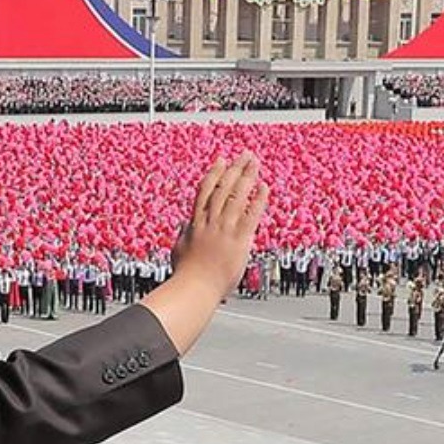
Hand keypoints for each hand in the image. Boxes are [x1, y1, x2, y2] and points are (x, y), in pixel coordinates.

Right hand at [171, 153, 267, 297]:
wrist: (195, 287)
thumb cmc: (186, 274)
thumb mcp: (179, 249)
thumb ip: (184, 235)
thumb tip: (184, 226)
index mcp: (196, 222)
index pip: (205, 191)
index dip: (214, 174)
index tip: (221, 161)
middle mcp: (210, 221)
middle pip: (223, 187)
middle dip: (234, 169)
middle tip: (244, 156)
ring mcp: (224, 229)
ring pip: (236, 195)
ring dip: (246, 176)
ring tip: (254, 163)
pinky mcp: (238, 240)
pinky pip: (251, 214)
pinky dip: (258, 199)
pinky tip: (264, 187)